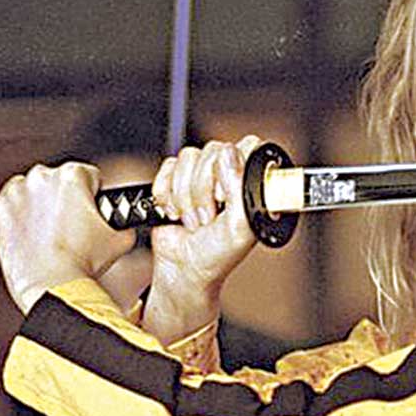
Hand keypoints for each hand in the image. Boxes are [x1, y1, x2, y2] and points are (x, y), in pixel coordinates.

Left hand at [0, 162, 135, 313]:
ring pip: (32, 190)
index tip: (91, 210)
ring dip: (40, 204)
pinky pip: (10, 205)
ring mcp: (16, 192)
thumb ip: (124, 223)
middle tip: (72, 225)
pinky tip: (31, 233)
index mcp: (72, 176)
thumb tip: (122, 223)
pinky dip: (18, 216)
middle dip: (64, 199)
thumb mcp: (122, 239)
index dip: (94, 195)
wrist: (51, 283)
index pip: (90, 175)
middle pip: (58, 181)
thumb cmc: (82, 262)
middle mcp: (41, 177)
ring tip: (50, 231)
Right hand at [143, 136, 259, 339]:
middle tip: (209, 217)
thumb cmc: (218, 254)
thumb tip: (230, 154)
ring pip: (188, 157)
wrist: (184, 269)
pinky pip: (166, 168)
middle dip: (205, 189)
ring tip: (194, 220)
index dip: (233, 167)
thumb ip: (240, 188)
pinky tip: (175, 213)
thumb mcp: (240, 226)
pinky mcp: (174, 179)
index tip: (225, 196)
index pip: (247, 146)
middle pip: (213, 151)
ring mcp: (200, 174)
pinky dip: (166, 194)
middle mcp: (227, 173)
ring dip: (186, 196)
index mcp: (250, 181)